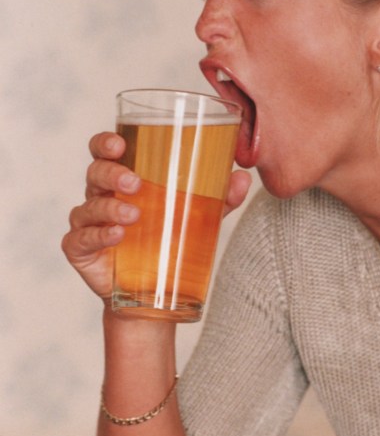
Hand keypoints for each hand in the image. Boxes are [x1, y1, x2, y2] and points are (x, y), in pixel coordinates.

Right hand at [61, 133, 253, 300]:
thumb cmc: (169, 242)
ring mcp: (88, 223)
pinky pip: (82, 238)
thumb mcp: (199, 217)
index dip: (106, 142)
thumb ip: (219, 197)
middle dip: (112, 173)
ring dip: (110, 207)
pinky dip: (99, 234)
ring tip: (134, 215)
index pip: (105, 151)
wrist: (154, 293)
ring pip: (89, 205)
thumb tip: (242, 177)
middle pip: (95, 172)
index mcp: (123, 179)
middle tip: (135, 182)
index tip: (119, 143)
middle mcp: (102, 196)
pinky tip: (117, 235)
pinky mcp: (81, 250)